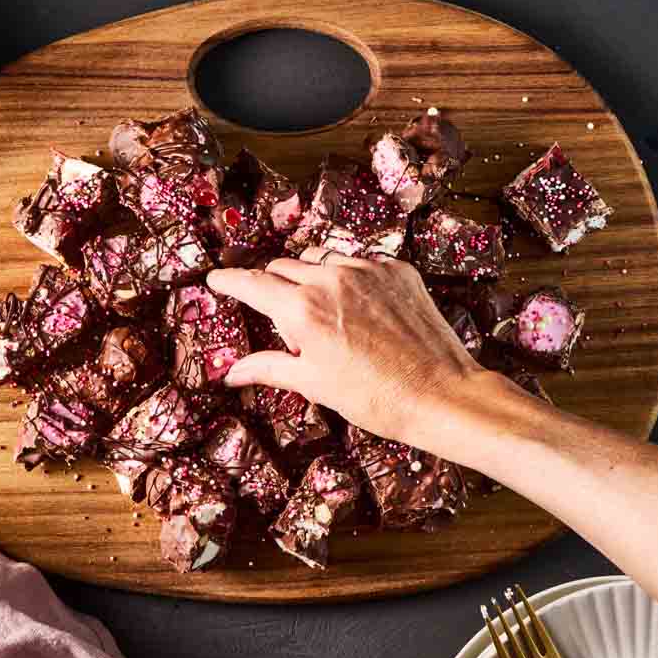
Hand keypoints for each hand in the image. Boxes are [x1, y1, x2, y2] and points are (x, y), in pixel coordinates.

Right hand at [206, 248, 483, 443]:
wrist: (440, 394)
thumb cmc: (374, 397)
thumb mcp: (314, 384)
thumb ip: (269, 368)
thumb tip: (232, 373)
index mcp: (303, 309)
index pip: (252, 283)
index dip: (229, 281)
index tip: (216, 279)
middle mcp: (332, 278)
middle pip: (283, 267)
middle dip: (274, 288)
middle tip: (288, 324)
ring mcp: (368, 270)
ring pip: (321, 260)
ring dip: (312, 279)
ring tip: (327, 318)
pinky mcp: (397, 270)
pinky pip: (360, 263)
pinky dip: (349, 279)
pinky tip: (360, 310)